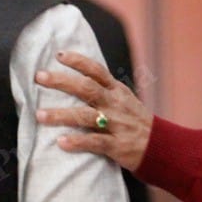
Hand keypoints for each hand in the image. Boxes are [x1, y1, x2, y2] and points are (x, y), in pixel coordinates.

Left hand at [35, 51, 153, 171]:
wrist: (162, 147)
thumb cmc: (136, 122)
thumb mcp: (125, 100)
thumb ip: (105, 90)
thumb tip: (78, 78)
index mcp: (117, 91)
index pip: (96, 70)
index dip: (78, 61)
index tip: (59, 55)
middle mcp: (115, 104)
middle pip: (86, 88)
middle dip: (61, 81)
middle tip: (39, 77)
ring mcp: (117, 124)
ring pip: (85, 116)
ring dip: (61, 115)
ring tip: (40, 115)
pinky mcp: (117, 146)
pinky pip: (95, 142)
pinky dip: (77, 142)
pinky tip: (61, 142)